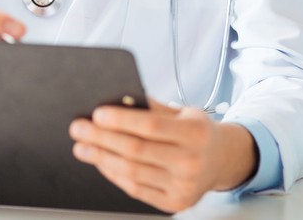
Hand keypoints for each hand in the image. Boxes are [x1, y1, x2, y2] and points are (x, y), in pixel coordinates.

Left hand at [69, 99, 257, 212]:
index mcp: (196, 133)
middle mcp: (191, 161)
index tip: (97, 114)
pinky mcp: (175, 203)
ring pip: (132, 172)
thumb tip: (119, 100)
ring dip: (101, 158)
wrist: (223, 160)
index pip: (151, 126)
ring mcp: (183, 186)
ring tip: (82, 146)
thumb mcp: (185, 112)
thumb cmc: (199, 132)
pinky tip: (102, 162)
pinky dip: (114, 175)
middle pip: (136, 150)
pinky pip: (136, 189)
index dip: (121, 120)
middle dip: (102, 138)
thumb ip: (154, 107)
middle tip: (79, 129)